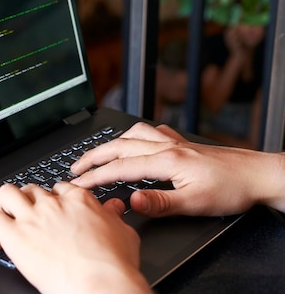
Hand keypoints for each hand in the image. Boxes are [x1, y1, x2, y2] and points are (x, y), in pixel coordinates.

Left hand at [0, 182, 150, 293]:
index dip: (52, 200)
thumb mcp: (124, 234)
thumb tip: (114, 208)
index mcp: (78, 201)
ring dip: (3, 206)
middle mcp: (53, 204)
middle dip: (28, 202)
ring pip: (6, 194)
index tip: (51, 213)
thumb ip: (114, 217)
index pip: (58, 188)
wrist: (100, 285)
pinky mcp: (15, 236)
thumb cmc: (114, 266)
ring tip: (4, 221)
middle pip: (31, 189)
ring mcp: (32, 218)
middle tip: (28, 219)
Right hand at [71, 122, 284, 216]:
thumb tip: (132, 202)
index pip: (120, 167)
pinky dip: (133, 136)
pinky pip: (150, 132)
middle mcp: (166, 146)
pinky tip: (134, 141)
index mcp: (166, 160)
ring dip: (110, 143)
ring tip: (97, 154)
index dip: (96, 176)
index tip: (78, 183)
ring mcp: (174, 142)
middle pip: (119, 145)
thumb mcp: (195, 204)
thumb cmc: (232, 189)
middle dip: (93, 156)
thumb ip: (160, 203)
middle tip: (75, 167)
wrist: (258, 175)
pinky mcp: (182, 143)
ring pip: (132, 134)